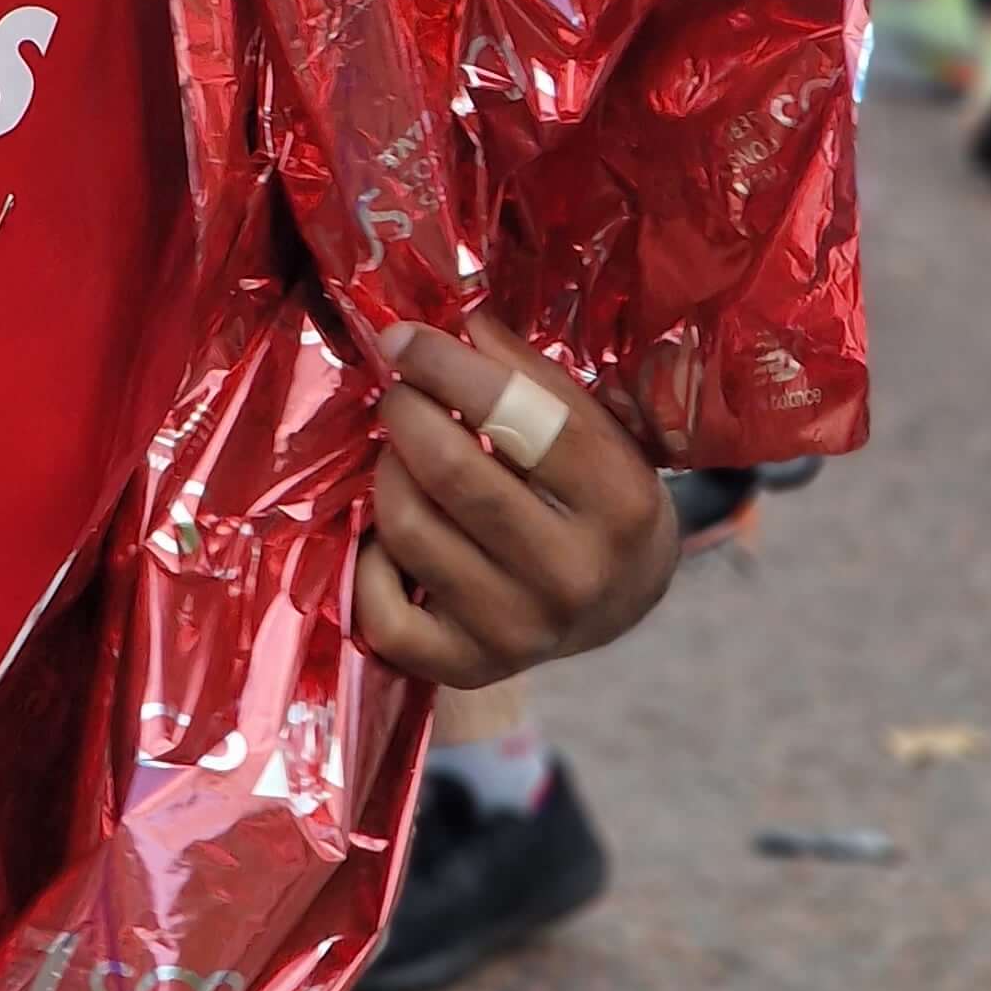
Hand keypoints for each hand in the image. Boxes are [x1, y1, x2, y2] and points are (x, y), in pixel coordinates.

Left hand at [353, 312, 679, 687]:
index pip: (521, 417)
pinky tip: (391, 536)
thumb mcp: (591, 428)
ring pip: (409, 527)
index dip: (447, 365)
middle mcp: (575, 576)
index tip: (402, 336)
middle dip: (406, 412)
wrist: (621, 599)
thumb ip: (528, 375)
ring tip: (404, 456)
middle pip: (452, 471)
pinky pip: (382, 611)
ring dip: (389, 472)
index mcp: (621, 503)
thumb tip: (452, 322)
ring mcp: (522, 632)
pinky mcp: (471, 668)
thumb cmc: (595, 492)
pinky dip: (369, 562)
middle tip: (398, 393)